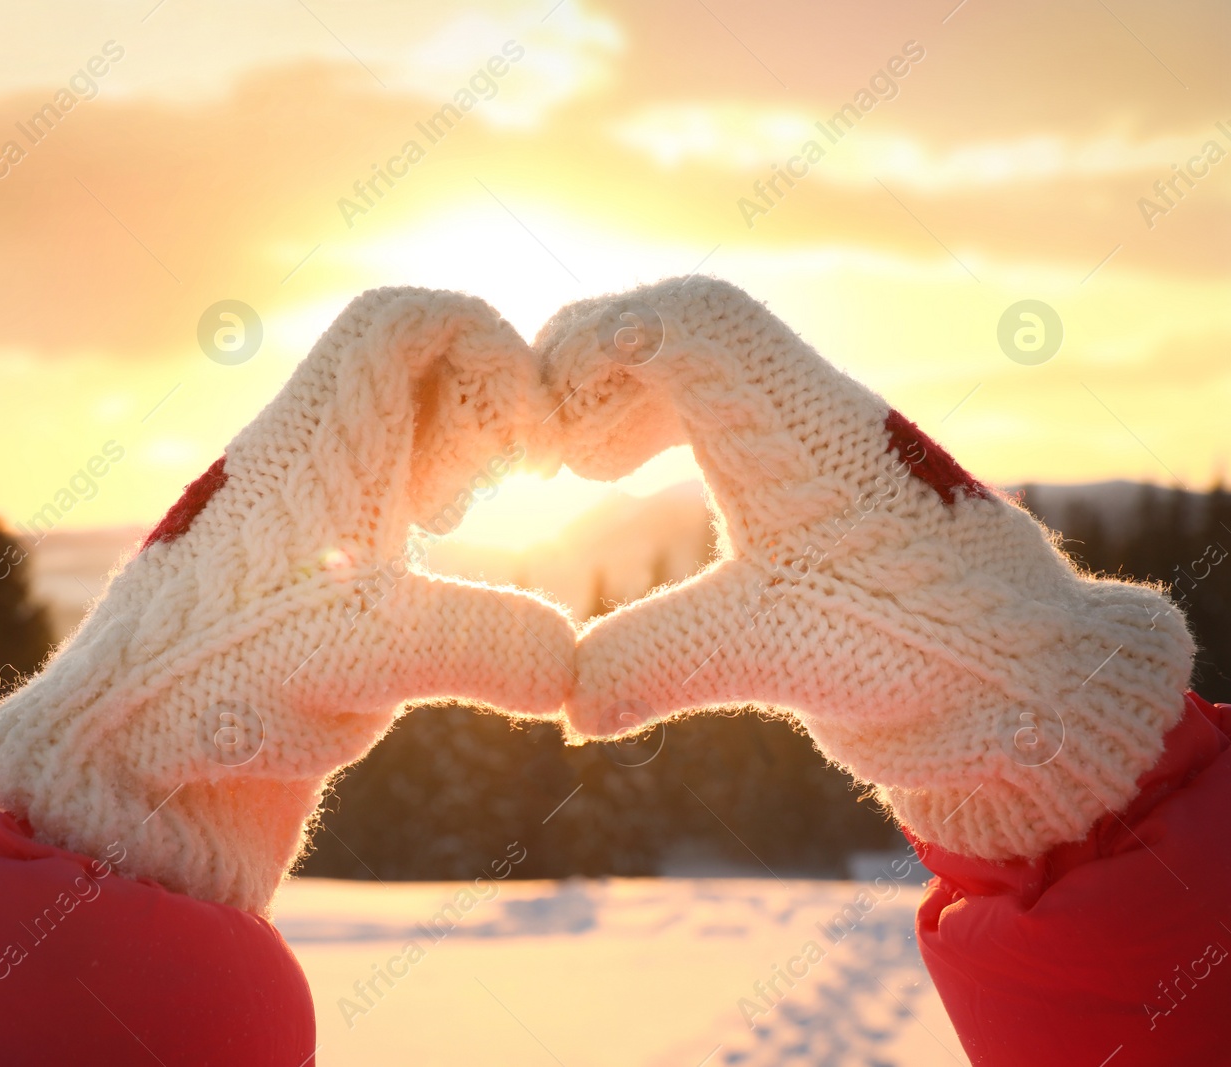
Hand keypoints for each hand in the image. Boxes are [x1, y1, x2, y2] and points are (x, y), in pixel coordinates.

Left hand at [0, 288, 574, 911]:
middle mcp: (301, 464)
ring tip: (465, 525)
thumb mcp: (368, 655)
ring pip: (395, 439)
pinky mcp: (292, 583)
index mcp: (312, 440)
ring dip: (455, 463)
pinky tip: (432, 590)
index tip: (527, 443)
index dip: (487, 345)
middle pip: (411, 371)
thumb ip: (491, 644)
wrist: (117, 768)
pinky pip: (375, 507)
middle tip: (513, 481)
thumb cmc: (218, 689)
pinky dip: (424, 524)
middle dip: (485, 411)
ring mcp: (294, 521)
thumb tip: (572, 666)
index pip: (400, 320)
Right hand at [537, 276, 1192, 860]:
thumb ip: (660, 664)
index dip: (600, 343)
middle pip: (693, 321)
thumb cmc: (926, 656)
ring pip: (707, 359)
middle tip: (547, 441)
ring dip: (628, 395)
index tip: (549, 425)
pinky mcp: (820, 478)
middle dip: (599, 362)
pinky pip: (723, 405)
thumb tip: (564, 702)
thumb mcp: (779, 657)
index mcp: (806, 428)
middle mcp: (814, 413)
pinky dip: (658, 424)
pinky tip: (624, 479)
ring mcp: (819, 441)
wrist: (1035, 680)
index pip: (696, 320)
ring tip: (579, 465)